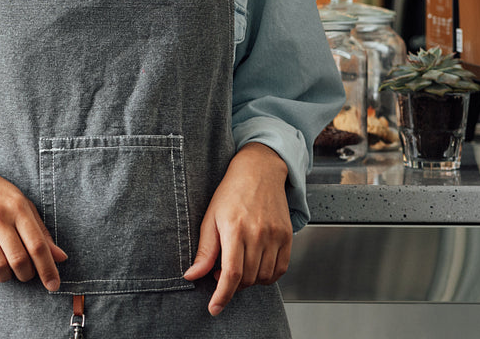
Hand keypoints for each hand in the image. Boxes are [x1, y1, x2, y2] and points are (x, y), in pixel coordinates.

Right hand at [0, 143, 67, 290]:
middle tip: (25, 273)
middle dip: (26, 275)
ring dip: (7, 277)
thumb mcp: (21, 203)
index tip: (53, 285)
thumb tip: (61, 257)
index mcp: (18, 208)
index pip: (38, 245)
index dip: (48, 269)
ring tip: (7, 270)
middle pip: (19, 260)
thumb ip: (41, 231)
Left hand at [182, 143, 291, 315]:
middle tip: (222, 271)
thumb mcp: (210, 218)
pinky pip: (280, 270)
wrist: (259, 171)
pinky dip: (267, 275)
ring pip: (263, 277)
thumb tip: (192, 275)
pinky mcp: (287, 237)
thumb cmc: (231, 192)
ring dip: (249, 280)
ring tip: (239, 264)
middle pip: (247, 278)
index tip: (214, 308)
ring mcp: (275, 235)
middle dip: (232, 284)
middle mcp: (258, 233)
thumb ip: (204, 250)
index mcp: (235, 228)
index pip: (231, 273)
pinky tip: (256, 264)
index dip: (222, 295)